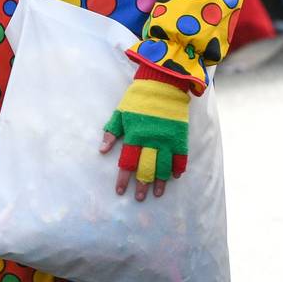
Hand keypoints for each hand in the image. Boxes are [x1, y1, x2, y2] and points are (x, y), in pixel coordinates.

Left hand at [100, 64, 194, 200]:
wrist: (163, 83)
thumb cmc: (138, 98)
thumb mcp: (120, 113)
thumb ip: (111, 132)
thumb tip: (102, 151)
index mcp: (134, 135)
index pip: (127, 162)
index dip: (123, 178)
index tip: (120, 191)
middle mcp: (150, 140)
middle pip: (146, 169)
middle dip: (142, 185)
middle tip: (140, 198)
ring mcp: (167, 139)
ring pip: (163, 167)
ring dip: (160, 182)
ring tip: (157, 193)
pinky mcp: (180, 136)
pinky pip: (180, 157)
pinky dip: (178, 168)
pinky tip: (175, 177)